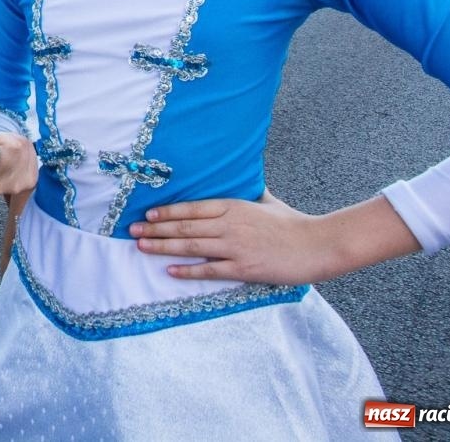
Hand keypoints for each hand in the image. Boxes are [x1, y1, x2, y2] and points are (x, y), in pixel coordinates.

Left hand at [130, 194, 342, 284]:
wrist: (317, 245)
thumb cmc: (293, 223)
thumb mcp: (267, 201)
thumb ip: (250, 193)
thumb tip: (243, 179)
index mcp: (234, 206)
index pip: (192, 208)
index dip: (167, 211)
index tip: (147, 213)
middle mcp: (230, 224)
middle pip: (185, 226)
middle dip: (155, 228)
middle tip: (132, 230)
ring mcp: (236, 246)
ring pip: (191, 246)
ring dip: (163, 246)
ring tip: (141, 246)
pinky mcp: (244, 268)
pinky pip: (210, 269)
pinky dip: (188, 270)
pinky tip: (170, 270)